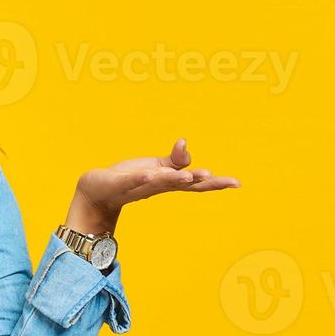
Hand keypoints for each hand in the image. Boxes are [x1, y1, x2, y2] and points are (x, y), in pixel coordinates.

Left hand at [66, 138, 239, 234]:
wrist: (98, 191)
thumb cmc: (130, 179)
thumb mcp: (157, 167)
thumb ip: (175, 159)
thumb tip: (186, 144)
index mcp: (169, 182)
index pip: (196, 183)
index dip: (216, 183)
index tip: (236, 183)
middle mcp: (158, 186)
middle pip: (185, 185)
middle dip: (205, 183)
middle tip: (226, 182)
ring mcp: (139, 186)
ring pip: (161, 182)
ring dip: (176, 179)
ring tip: (190, 176)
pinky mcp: (119, 184)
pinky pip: (132, 181)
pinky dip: (142, 178)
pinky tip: (150, 174)